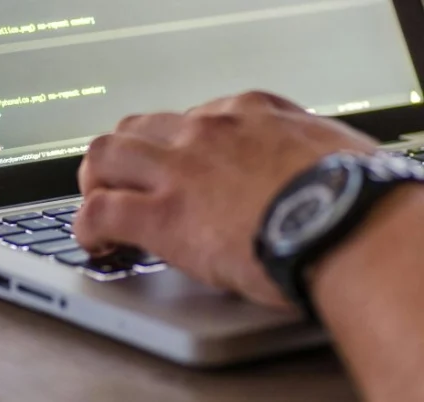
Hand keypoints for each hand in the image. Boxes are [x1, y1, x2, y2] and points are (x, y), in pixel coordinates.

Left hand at [74, 91, 377, 308]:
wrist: (350, 227)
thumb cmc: (356, 195)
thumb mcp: (333, 149)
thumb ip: (303, 149)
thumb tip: (303, 163)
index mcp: (247, 113)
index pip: (188, 119)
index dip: (173, 150)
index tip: (174, 171)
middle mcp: (205, 132)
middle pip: (136, 128)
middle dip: (122, 157)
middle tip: (121, 184)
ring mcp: (178, 171)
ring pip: (105, 157)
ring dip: (95, 183)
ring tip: (99, 209)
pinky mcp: (162, 215)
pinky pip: (99, 212)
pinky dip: (87, 227)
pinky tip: (96, 245)